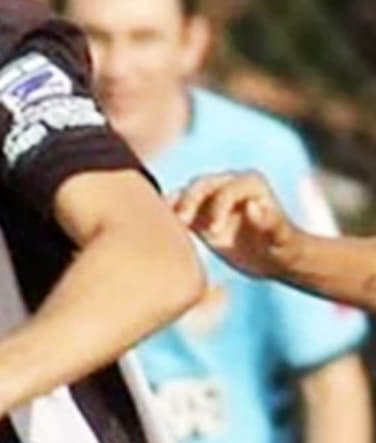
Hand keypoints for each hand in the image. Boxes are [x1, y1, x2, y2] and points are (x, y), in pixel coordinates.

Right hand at [172, 172, 303, 279]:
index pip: (226, 189)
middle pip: (201, 185)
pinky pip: (177, 208)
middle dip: (189, 201)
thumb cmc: (284, 249)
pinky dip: (166, 215)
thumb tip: (252, 206)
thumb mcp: (282, 240)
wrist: (275, 259)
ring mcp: (211, 197)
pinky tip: (157, 228)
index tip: (215, 232)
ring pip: (185, 193)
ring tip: (164, 223)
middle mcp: (228, 184)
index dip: (218, 207)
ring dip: (173, 206)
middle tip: (182, 222)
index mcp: (251, 183)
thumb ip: (271, 223)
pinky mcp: (198, 212)